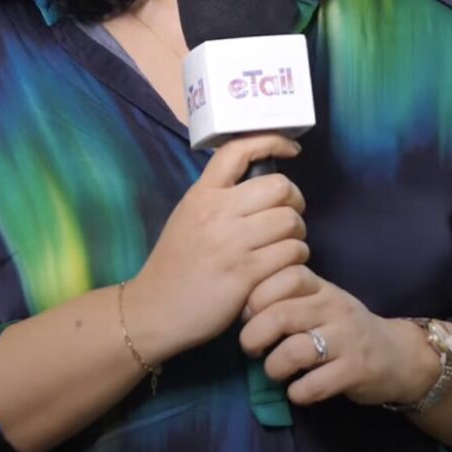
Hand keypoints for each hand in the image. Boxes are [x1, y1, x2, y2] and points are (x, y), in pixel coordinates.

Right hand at [123, 134, 306, 360]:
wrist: (154, 310)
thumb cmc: (175, 264)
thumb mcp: (188, 217)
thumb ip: (218, 197)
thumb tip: (258, 181)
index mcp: (202, 194)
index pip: (238, 150)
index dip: (272, 141)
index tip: (291, 149)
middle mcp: (217, 212)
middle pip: (280, 187)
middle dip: (294, 202)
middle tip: (288, 218)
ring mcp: (231, 243)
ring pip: (291, 222)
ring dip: (297, 235)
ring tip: (286, 246)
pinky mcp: (245, 274)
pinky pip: (290, 254)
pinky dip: (295, 259)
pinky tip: (284, 267)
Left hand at [237, 267, 437, 407]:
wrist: (397, 356)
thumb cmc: (344, 328)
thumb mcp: (320, 303)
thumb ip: (286, 297)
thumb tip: (238, 304)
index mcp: (321, 288)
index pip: (286, 275)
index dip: (257, 294)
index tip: (246, 314)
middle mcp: (334, 308)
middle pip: (282, 313)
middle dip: (254, 335)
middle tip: (250, 349)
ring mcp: (347, 340)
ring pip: (296, 350)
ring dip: (274, 367)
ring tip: (274, 372)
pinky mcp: (356, 371)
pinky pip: (316, 384)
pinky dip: (298, 392)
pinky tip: (297, 391)